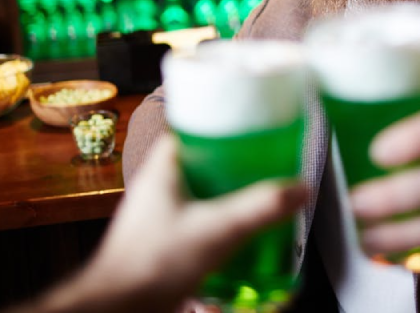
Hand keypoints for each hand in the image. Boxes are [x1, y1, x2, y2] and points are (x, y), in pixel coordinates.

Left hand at [13, 135, 306, 312]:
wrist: (119, 309)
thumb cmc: (150, 264)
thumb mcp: (216, 230)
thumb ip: (259, 208)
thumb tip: (300, 188)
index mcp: (164, 168)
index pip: (195, 128)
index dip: (225, 124)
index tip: (255, 125)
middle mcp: (160, 186)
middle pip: (206, 161)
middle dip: (237, 165)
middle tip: (268, 165)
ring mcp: (161, 214)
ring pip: (204, 193)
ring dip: (232, 196)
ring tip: (263, 198)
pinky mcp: (167, 241)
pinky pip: (201, 221)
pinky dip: (223, 223)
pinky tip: (244, 234)